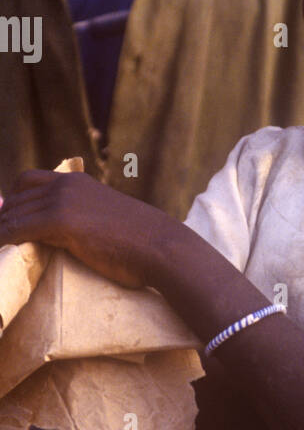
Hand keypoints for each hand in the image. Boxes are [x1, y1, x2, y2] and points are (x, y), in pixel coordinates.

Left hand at [0, 170, 170, 288]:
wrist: (162, 246)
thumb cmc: (142, 242)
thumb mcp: (107, 219)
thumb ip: (83, 217)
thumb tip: (68, 233)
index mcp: (77, 181)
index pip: (28, 181)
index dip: (13, 201)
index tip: (7, 220)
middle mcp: (67, 184)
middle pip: (16, 196)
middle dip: (3, 216)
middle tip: (0, 235)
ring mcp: (63, 200)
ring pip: (13, 213)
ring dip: (1, 228)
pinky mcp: (61, 220)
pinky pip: (16, 228)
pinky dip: (3, 237)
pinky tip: (1, 247)